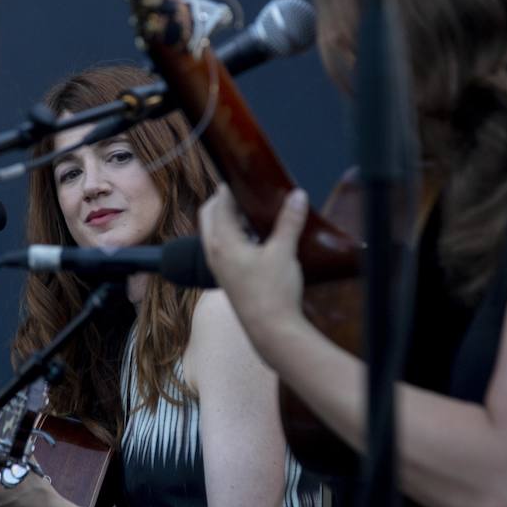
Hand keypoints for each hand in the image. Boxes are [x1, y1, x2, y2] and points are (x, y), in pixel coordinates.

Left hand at [198, 184, 308, 354]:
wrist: (271, 330)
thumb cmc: (273, 292)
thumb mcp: (284, 250)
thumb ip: (289, 221)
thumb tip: (297, 196)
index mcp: (222, 242)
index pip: (219, 205)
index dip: (229, 188)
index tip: (242, 177)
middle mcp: (214, 253)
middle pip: (209, 216)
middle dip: (222, 201)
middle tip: (243, 191)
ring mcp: (218, 268)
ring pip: (214, 233)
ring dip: (227, 220)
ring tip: (251, 213)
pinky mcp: (227, 279)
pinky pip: (222, 249)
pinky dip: (232, 236)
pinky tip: (255, 239)